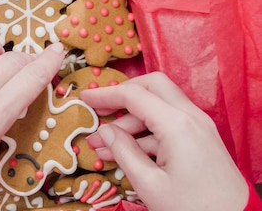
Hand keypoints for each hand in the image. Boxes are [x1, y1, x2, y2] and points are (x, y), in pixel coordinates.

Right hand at [80, 72, 248, 210]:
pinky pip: (168, 123)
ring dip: (130, 119)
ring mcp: (198, 126)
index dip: (105, 95)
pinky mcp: (200, 137)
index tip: (84, 99)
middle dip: (122, 94)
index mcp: (177, 125)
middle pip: (151, 86)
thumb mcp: (149, 184)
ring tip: (103, 144)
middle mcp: (190, 117)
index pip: (134, 95)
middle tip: (99, 110)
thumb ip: (124, 152)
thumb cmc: (193, 208)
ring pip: (158, 105)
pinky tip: (125, 151)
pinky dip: (145, 131)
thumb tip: (105, 132)